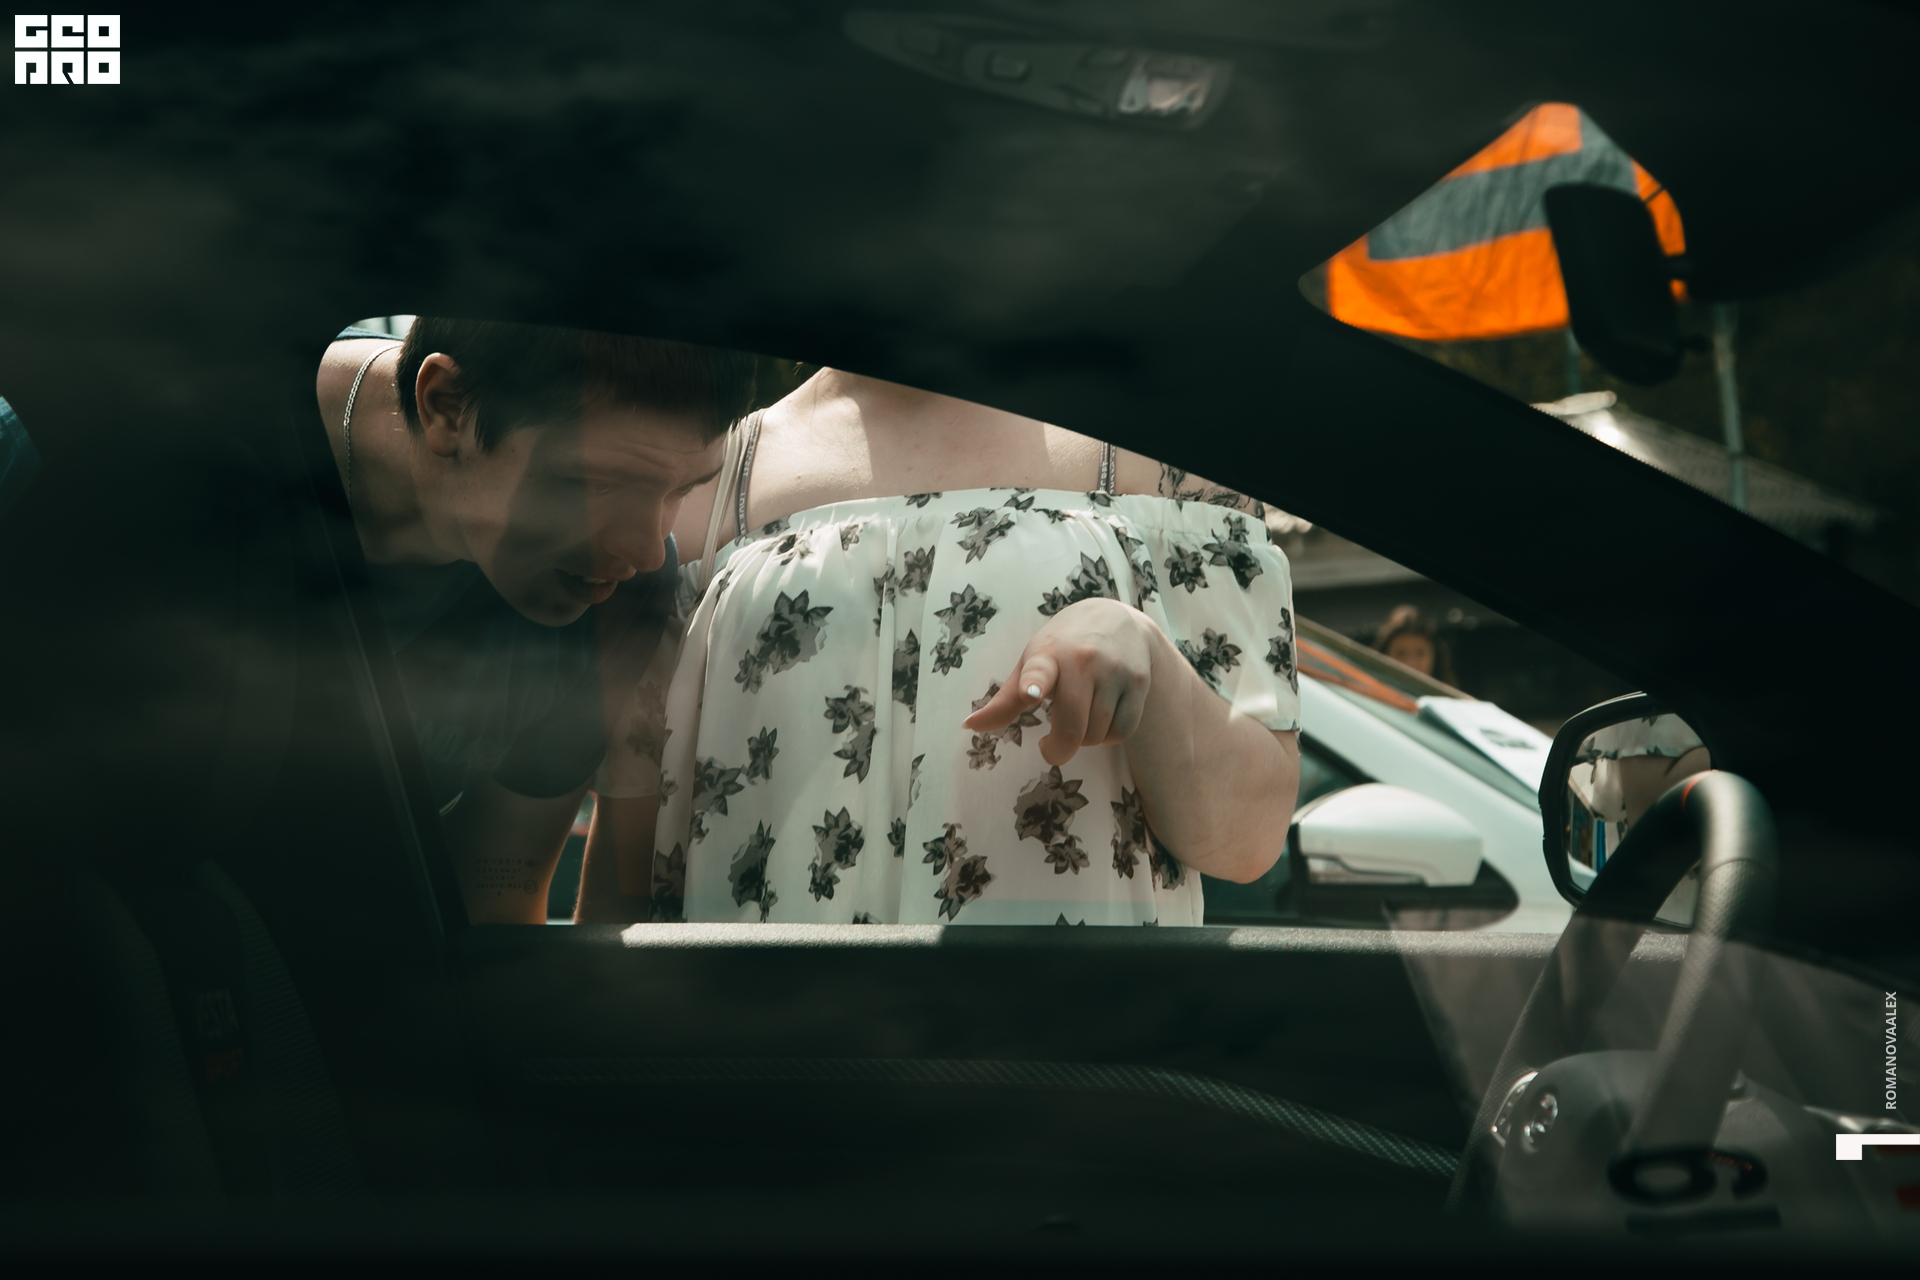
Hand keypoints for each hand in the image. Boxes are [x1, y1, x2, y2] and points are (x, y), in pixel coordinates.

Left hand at [963, 597, 1157, 766]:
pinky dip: (1108, 738)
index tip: (1030, 692)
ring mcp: (1115, 671)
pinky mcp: (1139, 683)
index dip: (1034, 683)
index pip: (1040, 669)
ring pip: (1097, 734)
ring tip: (1078, 721)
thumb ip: (1004, 700)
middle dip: (1057, 749)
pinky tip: (1100, 721)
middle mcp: (1083, 660)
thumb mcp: (1031, 663)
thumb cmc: (1063, 647)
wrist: (1117, 619)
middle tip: (1048, 747)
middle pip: (1073, 726)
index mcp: (1048, 654)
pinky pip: (1121, 732)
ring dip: (1084, 740)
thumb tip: (969, 727)